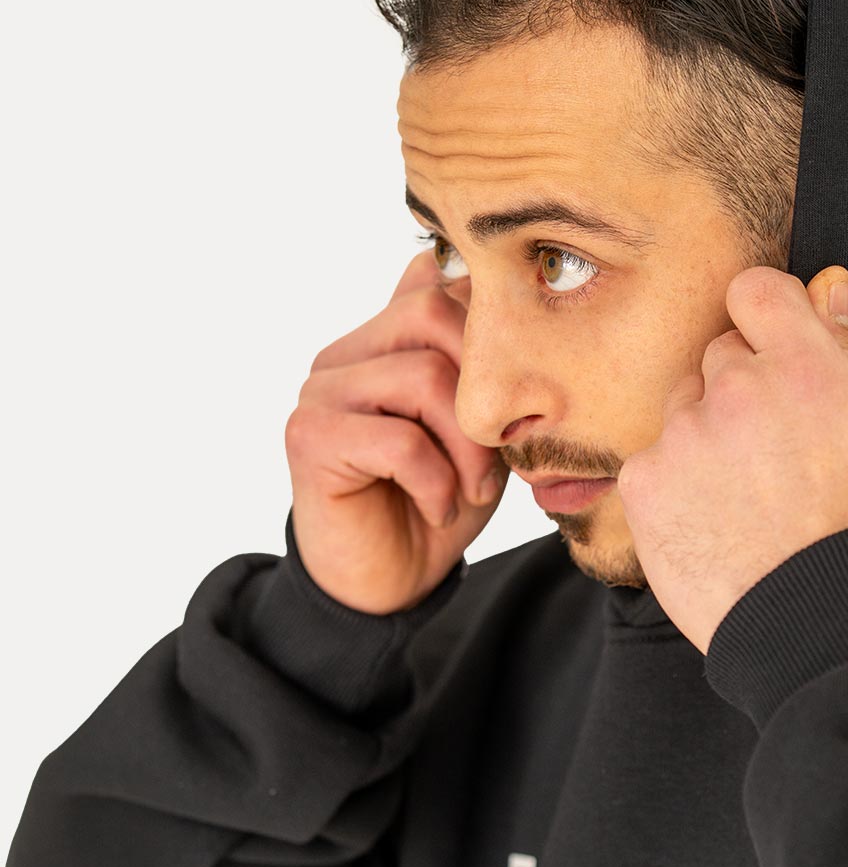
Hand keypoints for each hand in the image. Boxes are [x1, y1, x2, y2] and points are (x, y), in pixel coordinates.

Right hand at [284, 249, 507, 613]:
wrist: (387, 581)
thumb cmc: (438, 499)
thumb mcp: (480, 426)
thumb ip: (483, 367)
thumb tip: (504, 294)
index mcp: (383, 339)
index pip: (438, 285)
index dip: (493, 333)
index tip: (519, 397)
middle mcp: (345, 354)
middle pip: (431, 314)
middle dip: (485, 388)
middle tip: (503, 455)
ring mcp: (321, 390)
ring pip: (423, 377)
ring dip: (468, 447)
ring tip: (473, 490)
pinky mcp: (309, 437)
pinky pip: (398, 440)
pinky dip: (436, 482)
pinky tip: (438, 510)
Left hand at [616, 265, 847, 653]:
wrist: (823, 622)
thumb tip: (829, 293)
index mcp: (802, 365)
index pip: (756, 291)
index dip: (765, 316)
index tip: (773, 345)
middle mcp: (735, 388)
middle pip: (720, 354)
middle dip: (743, 389)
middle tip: (775, 450)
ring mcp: (684, 435)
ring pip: (685, 409)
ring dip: (707, 437)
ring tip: (748, 499)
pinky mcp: (645, 482)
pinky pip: (655, 462)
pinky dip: (677, 487)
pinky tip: (717, 524)